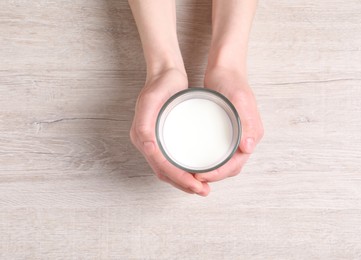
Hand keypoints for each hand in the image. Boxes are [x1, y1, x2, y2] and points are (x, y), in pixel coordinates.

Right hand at [130, 68, 210, 195]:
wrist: (165, 73)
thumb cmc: (159, 85)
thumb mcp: (150, 101)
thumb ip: (144, 124)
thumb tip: (148, 148)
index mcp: (142, 137)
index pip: (161, 166)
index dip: (178, 178)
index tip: (195, 185)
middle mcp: (147, 143)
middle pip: (165, 172)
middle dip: (183, 184)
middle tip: (202, 191)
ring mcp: (156, 141)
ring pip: (169, 170)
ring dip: (184, 181)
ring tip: (201, 188)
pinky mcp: (165, 138)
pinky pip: (173, 160)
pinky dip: (184, 171)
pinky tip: (196, 173)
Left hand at [194, 67, 263, 182]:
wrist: (225, 69)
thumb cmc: (233, 82)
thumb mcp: (240, 99)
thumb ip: (247, 122)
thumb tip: (248, 148)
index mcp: (252, 135)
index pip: (236, 165)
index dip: (219, 174)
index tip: (201, 176)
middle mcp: (245, 139)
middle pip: (230, 167)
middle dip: (213, 177)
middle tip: (193, 179)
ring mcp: (235, 136)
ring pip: (224, 162)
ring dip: (210, 172)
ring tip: (192, 173)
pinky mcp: (225, 131)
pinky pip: (218, 152)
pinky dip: (208, 160)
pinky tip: (194, 160)